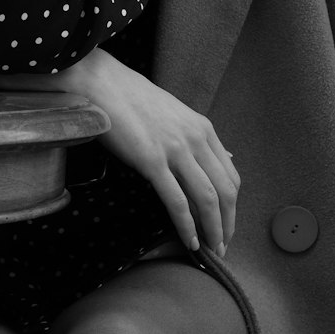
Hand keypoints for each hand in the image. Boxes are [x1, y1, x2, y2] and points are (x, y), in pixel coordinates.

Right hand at [0, 49, 239, 255]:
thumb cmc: (132, 98)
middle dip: (228, 224)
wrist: (101, 83)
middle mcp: (196, 139)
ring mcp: (175, 149)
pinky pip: (177, 201)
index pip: (231, 175)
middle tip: (223, 247)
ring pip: (207, 199)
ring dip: (213, 230)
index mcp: (203, 129)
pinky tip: (188, 241)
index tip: (227, 224)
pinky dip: (187, 225)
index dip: (233, 206)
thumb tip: (226, 158)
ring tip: (211, 250)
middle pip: (226, 191)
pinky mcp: (152, 160)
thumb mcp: (175, 114)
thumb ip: (198, 138)